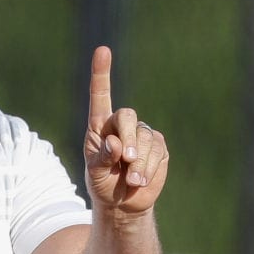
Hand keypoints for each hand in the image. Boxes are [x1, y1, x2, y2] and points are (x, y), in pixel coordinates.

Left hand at [84, 46, 167, 213]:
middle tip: (126, 160)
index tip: (102, 49)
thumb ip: (102, 157)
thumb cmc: (102, 183)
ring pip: (145, 137)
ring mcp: (141, 134)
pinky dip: (148, 167)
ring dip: (138, 162)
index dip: (101, 73)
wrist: (123, 203)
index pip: (100, 95)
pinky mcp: (158, 147)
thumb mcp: (95, 173)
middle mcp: (121, 125)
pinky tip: (140, 180)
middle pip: (127, 116)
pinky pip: (157, 150)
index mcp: (99, 126)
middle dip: (128, 138)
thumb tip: (115, 143)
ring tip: (131, 181)